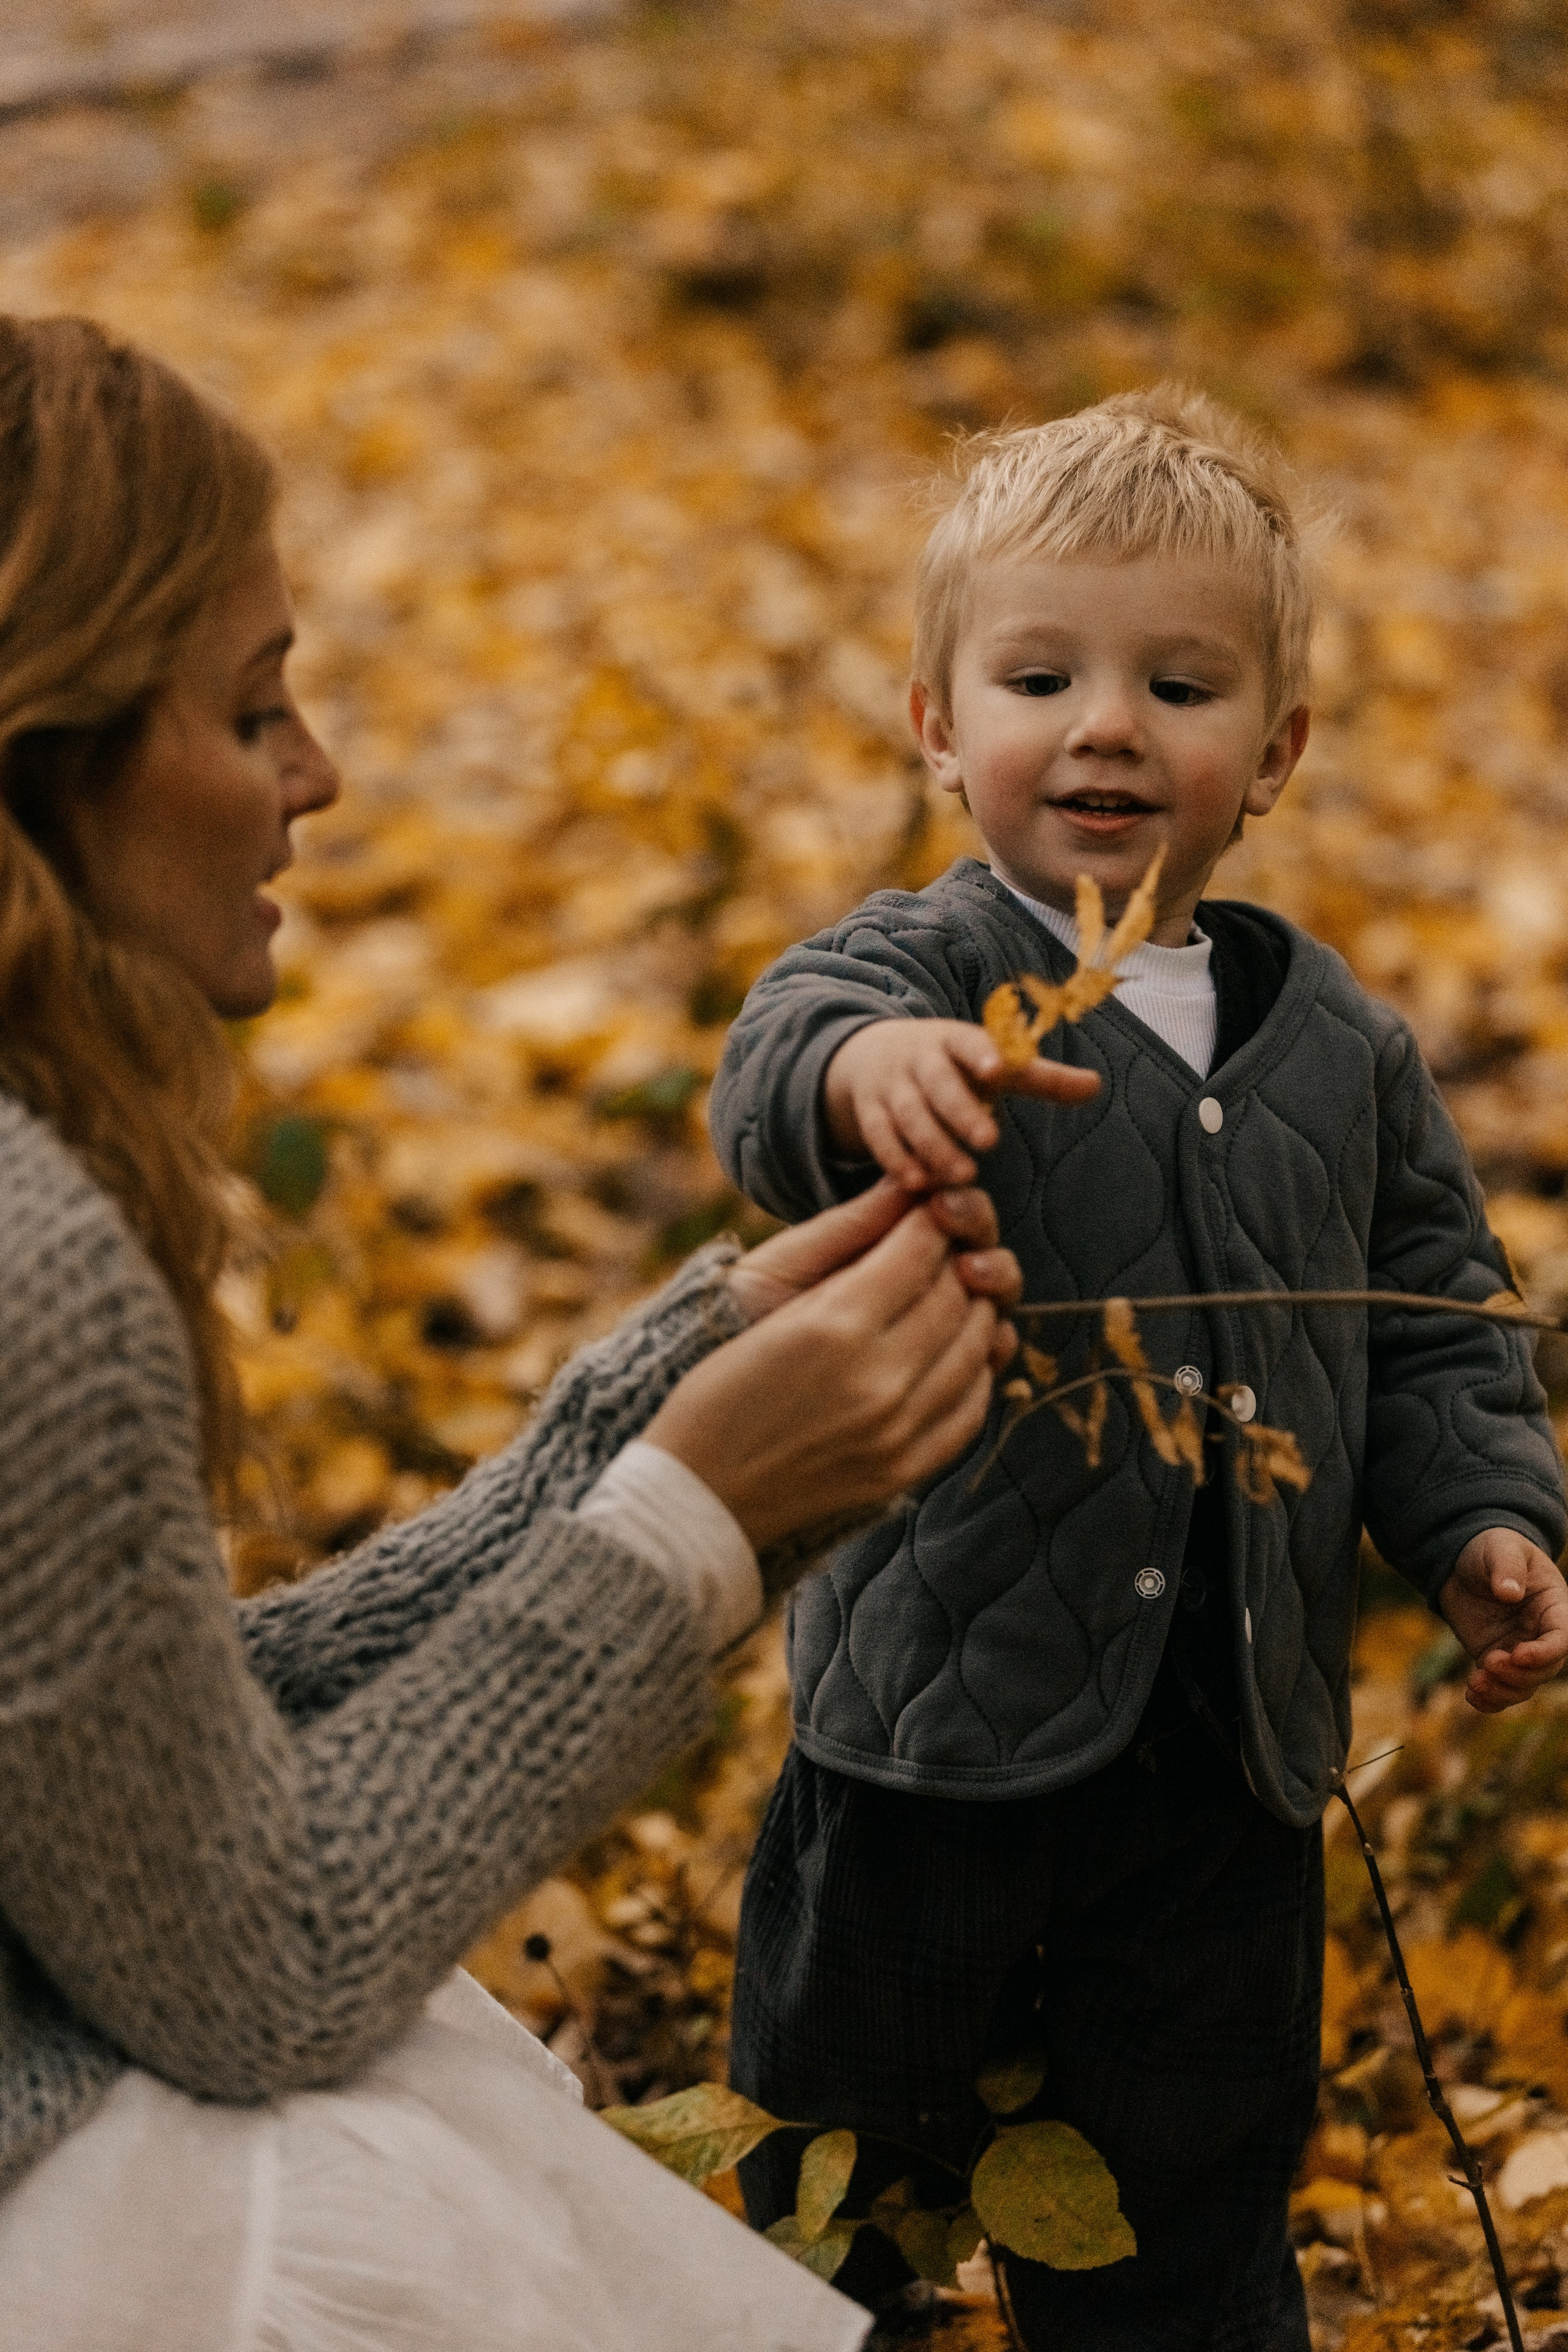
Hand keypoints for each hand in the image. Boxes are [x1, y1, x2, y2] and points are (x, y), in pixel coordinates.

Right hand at [644, 1202, 1002, 1551]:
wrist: (698, 1494)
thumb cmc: (717, 1384)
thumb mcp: (767, 1299)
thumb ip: (842, 1244)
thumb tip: (904, 1195)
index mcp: (835, 1323)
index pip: (921, 1249)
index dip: (929, 1221)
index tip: (924, 1213)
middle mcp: (878, 1378)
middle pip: (956, 1295)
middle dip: (956, 1262)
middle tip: (943, 1251)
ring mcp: (898, 1430)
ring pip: (976, 1348)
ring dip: (974, 1312)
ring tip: (952, 1297)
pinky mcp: (905, 1469)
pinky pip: (972, 1408)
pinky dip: (976, 1372)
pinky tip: (957, 1354)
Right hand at [824, 1019, 1099, 1190]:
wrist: (873, 1056)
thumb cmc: (953, 1065)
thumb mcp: (993, 1064)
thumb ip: (1042, 1078)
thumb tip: (1096, 1086)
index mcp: (955, 1040)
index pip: (968, 1042)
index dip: (982, 1055)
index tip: (999, 1070)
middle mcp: (919, 1060)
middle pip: (937, 1084)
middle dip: (960, 1111)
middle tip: (989, 1142)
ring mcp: (891, 1086)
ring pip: (907, 1115)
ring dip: (932, 1146)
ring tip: (961, 1176)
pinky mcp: (869, 1113)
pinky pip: (878, 1136)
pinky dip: (896, 1159)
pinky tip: (918, 1183)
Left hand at [1437, 1529, 1567, 1712]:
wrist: (1463, 1560)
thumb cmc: (1492, 1547)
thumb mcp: (1500, 1548)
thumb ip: (1507, 1567)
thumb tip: (1510, 1593)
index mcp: (1554, 1607)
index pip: (1562, 1639)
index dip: (1545, 1653)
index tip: (1518, 1654)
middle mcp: (1541, 1633)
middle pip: (1545, 1668)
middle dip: (1520, 1674)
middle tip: (1489, 1662)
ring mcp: (1518, 1649)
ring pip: (1524, 1685)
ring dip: (1503, 1691)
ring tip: (1475, 1683)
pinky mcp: (1494, 1658)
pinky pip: (1500, 1688)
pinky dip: (1490, 1699)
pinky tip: (1473, 1696)